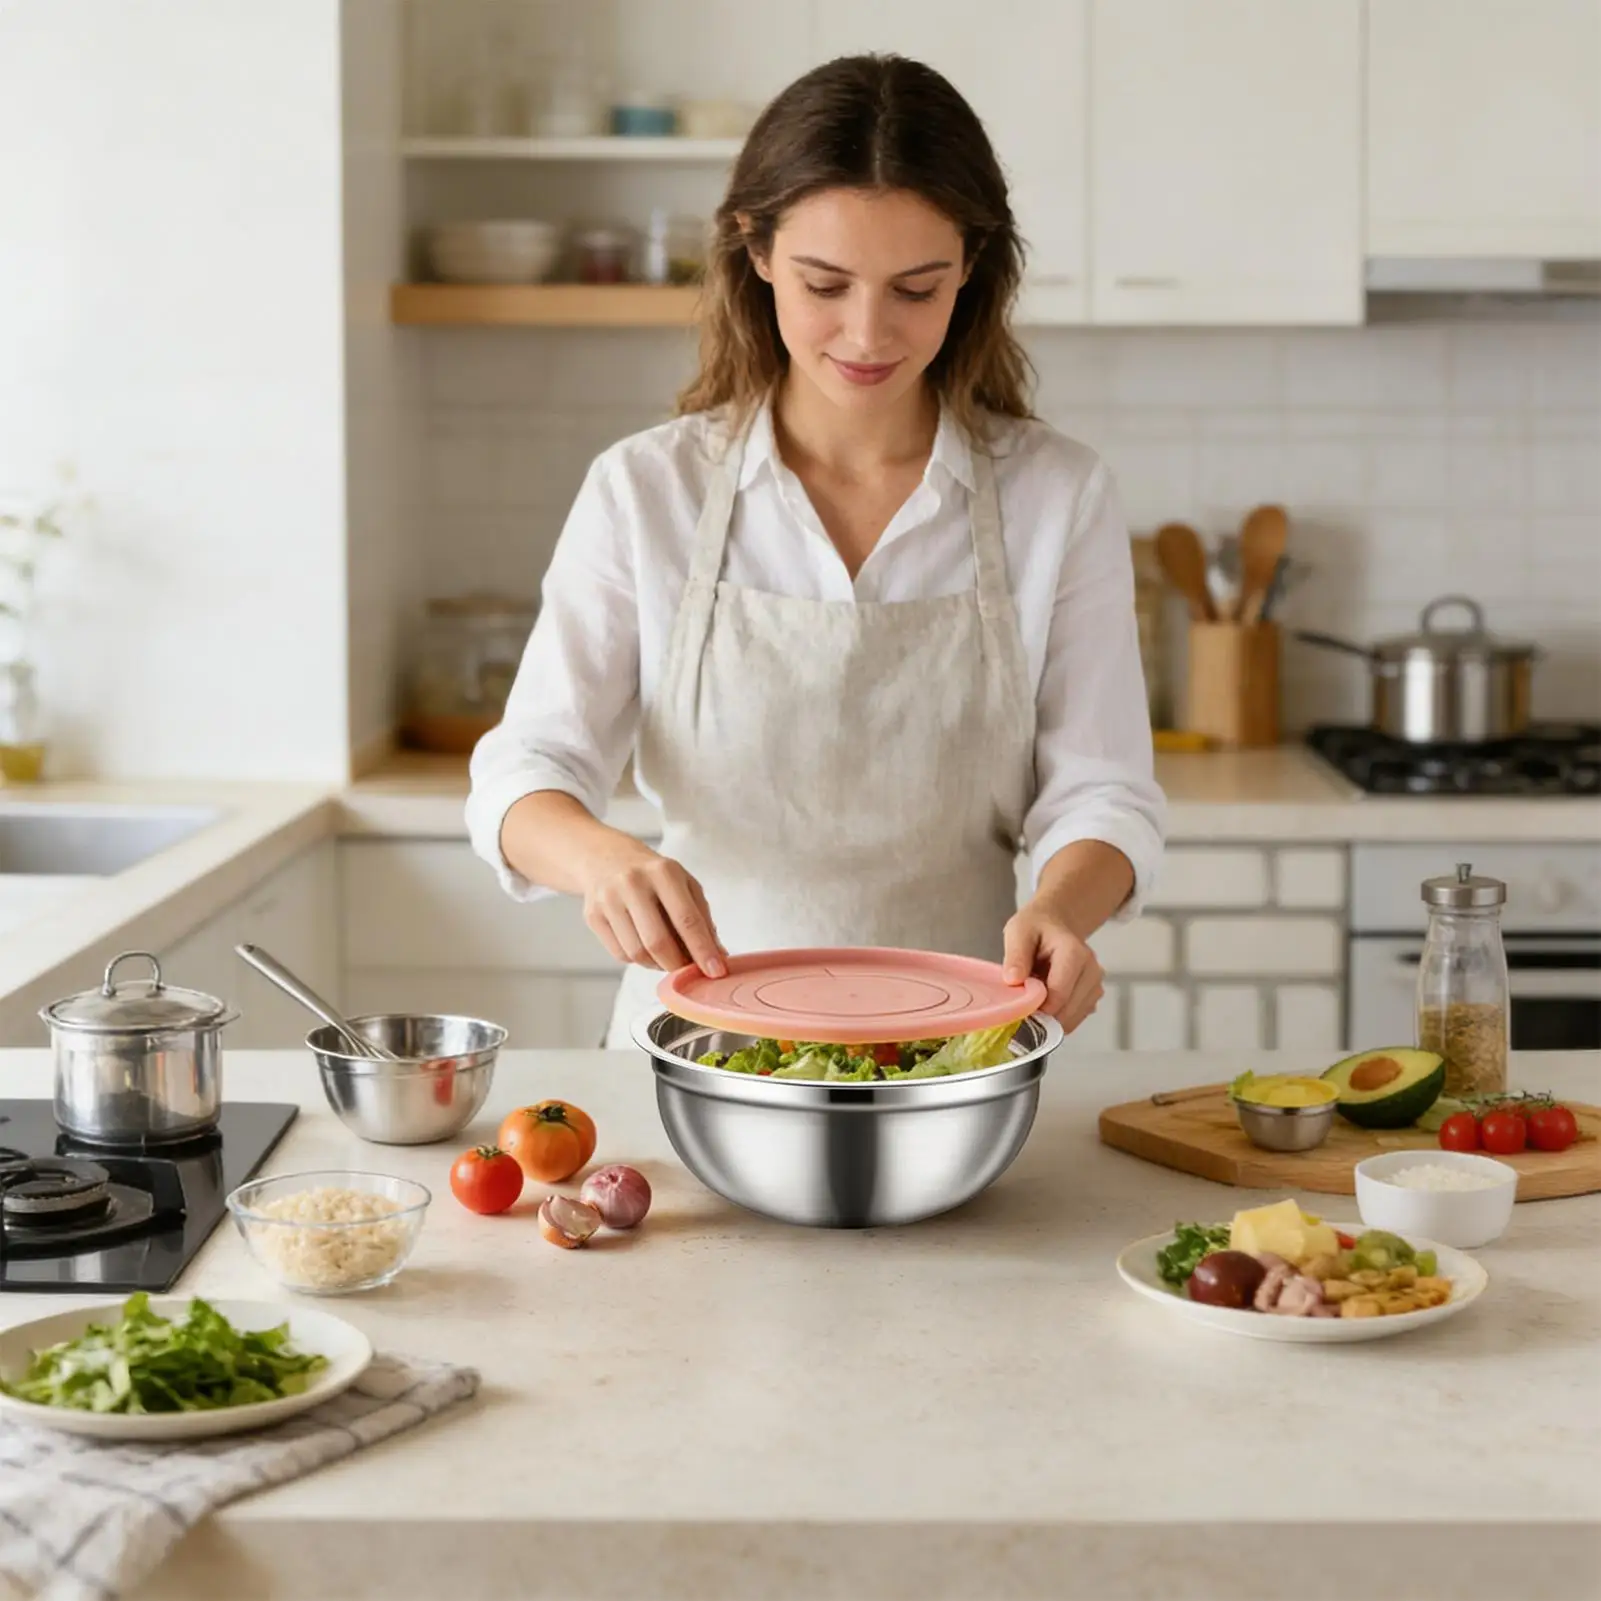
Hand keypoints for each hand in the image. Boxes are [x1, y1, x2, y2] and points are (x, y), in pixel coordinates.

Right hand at [578, 837, 727, 977]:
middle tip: (690, 971)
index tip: (716, 971)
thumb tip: (718, 955)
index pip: (686, 919)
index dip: (702, 950)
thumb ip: (702, 917)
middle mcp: (633, 883)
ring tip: (668, 957)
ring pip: (638, 953)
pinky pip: (621, 954)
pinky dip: (639, 960)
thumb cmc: (652, 874)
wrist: (604, 857)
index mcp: (663, 872)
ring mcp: (609, 899)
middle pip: (658, 942)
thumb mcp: (684, 883)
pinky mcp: (592, 915)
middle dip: (679, 965)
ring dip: (658, 965)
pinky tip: (646, 947)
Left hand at [1001, 901, 1105, 1032]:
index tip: (1018, 1012)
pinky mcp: (1093, 996)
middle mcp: (1092, 969)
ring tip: (1033, 1002)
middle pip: (1068, 1010)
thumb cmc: (1035, 928)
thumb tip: (1013, 980)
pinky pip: (1075, 1018)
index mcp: (1074, 952)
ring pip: (1073, 1018)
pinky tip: (1045, 1003)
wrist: (1054, 924)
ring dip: (1051, 1019)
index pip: (1059, 993)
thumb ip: (1016, 955)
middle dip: (1043, 1017)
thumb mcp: (1018, 932)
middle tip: (1020, 1013)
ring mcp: (1095, 984)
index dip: (1037, 1008)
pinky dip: (1058, 1018)